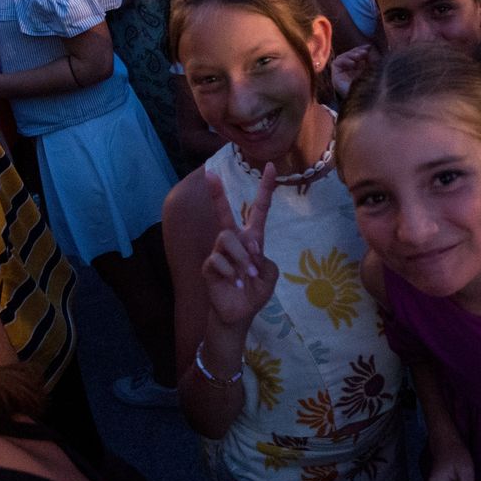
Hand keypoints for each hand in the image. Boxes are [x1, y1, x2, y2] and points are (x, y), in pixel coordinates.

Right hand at [202, 163, 279, 328]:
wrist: (239, 314)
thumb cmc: (254, 291)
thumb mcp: (269, 275)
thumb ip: (264, 260)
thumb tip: (249, 250)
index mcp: (252, 238)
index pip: (259, 209)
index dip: (266, 188)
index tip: (272, 166)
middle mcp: (233, 241)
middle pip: (223, 212)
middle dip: (217, 193)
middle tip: (210, 173)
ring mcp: (218, 252)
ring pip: (227, 238)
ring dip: (241, 258)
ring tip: (246, 276)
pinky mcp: (209, 265)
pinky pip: (217, 259)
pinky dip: (230, 273)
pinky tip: (233, 284)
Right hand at [330, 44, 378, 98]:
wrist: (369, 101)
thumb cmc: (373, 87)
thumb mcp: (373, 69)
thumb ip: (370, 58)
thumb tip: (368, 47)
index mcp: (357, 71)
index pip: (355, 56)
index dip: (360, 49)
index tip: (368, 47)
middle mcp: (348, 74)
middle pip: (348, 56)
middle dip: (356, 51)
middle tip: (365, 52)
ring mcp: (341, 76)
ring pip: (341, 58)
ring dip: (350, 54)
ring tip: (360, 56)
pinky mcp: (335, 78)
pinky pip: (336, 64)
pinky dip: (344, 60)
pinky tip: (353, 64)